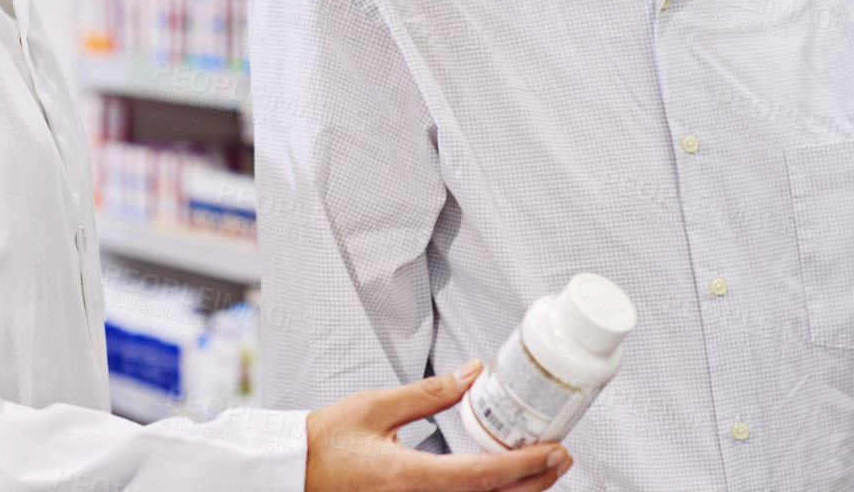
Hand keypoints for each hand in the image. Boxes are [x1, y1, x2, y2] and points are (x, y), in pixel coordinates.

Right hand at [305, 361, 573, 491]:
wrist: (292, 475)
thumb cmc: (325, 444)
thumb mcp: (375, 406)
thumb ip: (430, 393)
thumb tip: (473, 373)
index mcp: (406, 477)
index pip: (480, 477)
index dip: (524, 466)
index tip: (553, 449)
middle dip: (535, 482)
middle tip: (561, 455)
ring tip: (544, 467)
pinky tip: (505, 481)